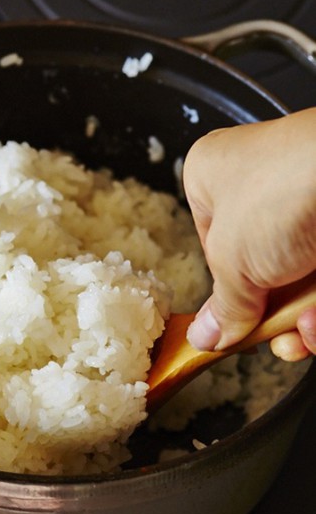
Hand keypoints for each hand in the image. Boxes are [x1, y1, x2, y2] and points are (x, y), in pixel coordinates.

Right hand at [183, 108, 315, 359]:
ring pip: (298, 281)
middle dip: (269, 317)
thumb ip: (222, 305)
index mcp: (215, 177)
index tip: (232, 329)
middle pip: (260, 270)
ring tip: (307, 330)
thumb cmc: (287, 187)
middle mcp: (263, 186)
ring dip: (300, 320)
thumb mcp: (232, 258)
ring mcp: (306, 204)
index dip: (224, 292)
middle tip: (274, 336)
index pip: (211, 246)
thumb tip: (207, 336)